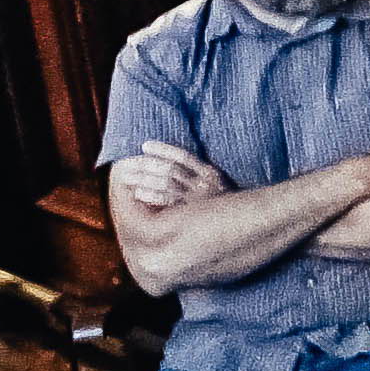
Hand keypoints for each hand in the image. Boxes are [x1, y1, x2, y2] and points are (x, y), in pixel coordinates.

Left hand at [111, 141, 242, 209]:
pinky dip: (152, 195)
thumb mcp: (214, 185)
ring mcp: (198, 200)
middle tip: (127, 164)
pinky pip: (169, 201)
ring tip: (128, 178)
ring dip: (145, 180)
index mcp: (210, 173)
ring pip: (167, 184)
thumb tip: (165, 163)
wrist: (241, 225)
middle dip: (147, 165)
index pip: (183, 156)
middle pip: (171, 169)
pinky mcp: (192, 214)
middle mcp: (205, 184)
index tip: (144, 145)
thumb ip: (196, 174)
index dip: (163, 149)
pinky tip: (139, 193)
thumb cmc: (219, 205)